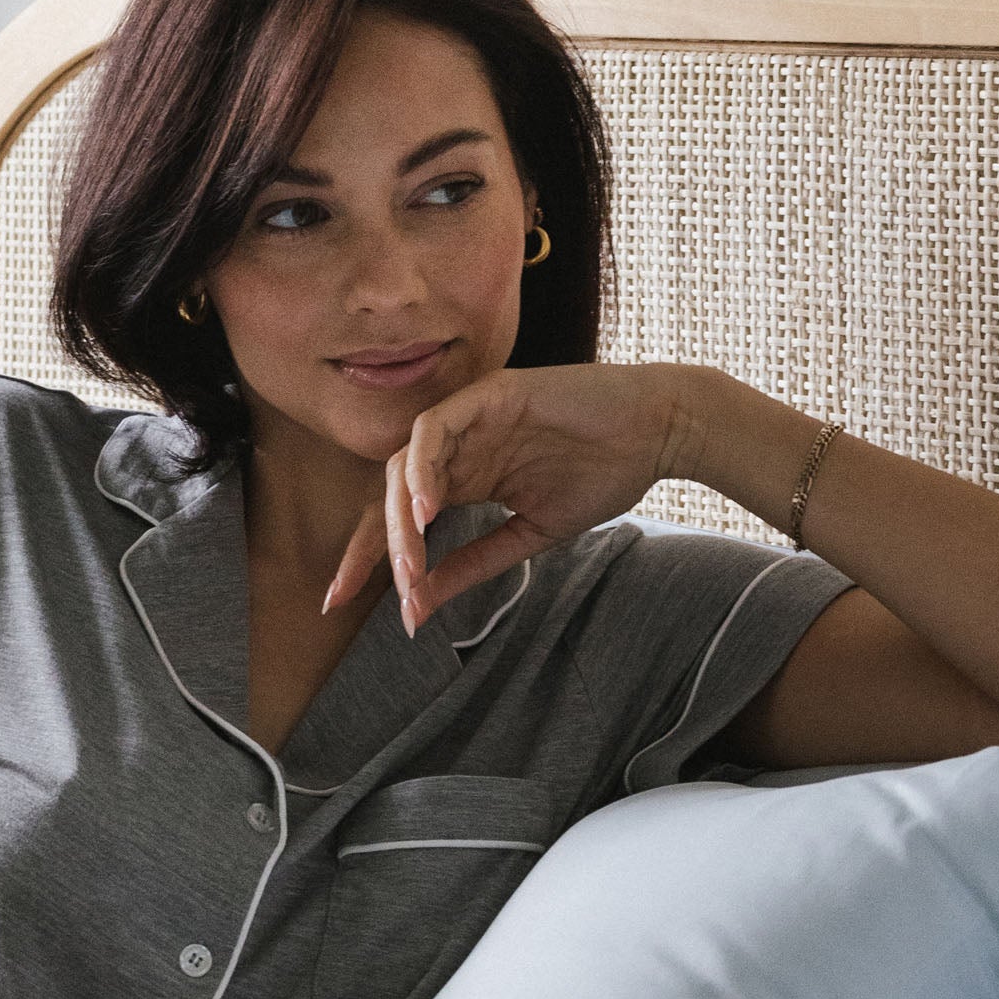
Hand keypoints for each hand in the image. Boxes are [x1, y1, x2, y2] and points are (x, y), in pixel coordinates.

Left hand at [322, 361, 695, 634]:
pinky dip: (424, 468)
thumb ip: (474, 563)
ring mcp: (469, 417)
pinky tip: (428, 509)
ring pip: (405, 464)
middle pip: (389, 494)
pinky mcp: (488, 393)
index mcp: (465, 477)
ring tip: (408, 562)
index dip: (367, 556)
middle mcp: (457, 448)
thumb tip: (418, 605)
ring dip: (400, 517)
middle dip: (369, 546)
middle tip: (360, 593)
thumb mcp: (530, 535)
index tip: (339, 601)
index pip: (399, 517)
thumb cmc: (603, 475)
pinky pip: (434, 429)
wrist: (659, 431)